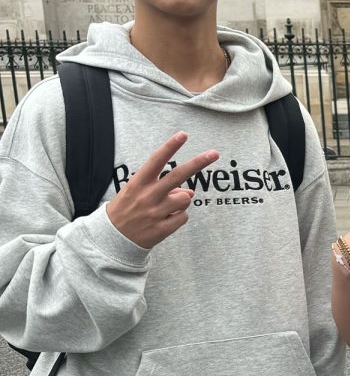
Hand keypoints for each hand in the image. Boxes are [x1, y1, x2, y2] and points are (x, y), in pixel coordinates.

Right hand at [106, 132, 219, 248]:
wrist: (110, 240)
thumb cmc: (126, 210)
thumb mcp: (136, 193)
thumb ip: (162, 186)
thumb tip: (190, 191)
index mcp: (138, 183)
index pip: (156, 161)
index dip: (170, 147)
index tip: (183, 135)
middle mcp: (147, 196)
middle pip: (178, 175)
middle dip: (198, 163)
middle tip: (214, 153)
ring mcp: (155, 213)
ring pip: (186, 198)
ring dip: (182, 201)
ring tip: (166, 208)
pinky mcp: (161, 229)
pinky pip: (183, 217)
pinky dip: (179, 217)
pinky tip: (164, 220)